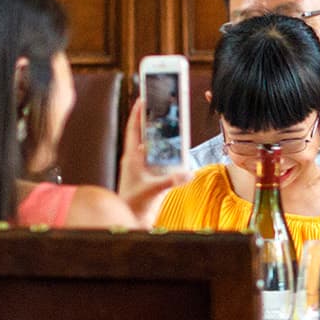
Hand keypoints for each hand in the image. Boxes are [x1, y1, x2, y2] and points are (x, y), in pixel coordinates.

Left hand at [117, 98, 189, 226]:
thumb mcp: (152, 190)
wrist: (131, 221)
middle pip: (145, 134)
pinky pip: (162, 159)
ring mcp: (144, 168)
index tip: (144, 98)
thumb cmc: (134, 204)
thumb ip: (170, 181)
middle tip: (162, 105)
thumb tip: (188, 172)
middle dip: (153, 120)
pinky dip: (170, 153)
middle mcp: (136, 160)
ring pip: (154, 146)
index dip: (138, 113)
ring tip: (173, 123)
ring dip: (163, 135)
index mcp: (131, 158)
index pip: (133, 129)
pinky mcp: (151, 176)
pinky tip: (180, 149)